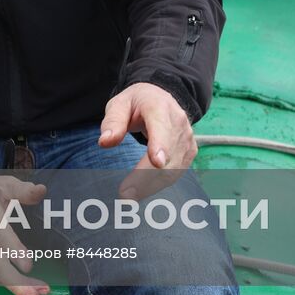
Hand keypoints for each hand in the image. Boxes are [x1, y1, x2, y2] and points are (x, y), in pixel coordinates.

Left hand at [99, 82, 196, 200]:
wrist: (161, 98)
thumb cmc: (136, 102)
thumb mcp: (119, 104)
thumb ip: (113, 121)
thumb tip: (105, 142)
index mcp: (159, 107)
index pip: (162, 127)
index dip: (161, 145)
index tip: (157, 162)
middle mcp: (178, 123)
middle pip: (167, 155)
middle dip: (147, 176)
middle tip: (125, 193)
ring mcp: (187, 138)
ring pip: (173, 168)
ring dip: (152, 185)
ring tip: (129, 196)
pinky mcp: (189, 151)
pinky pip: (176, 173)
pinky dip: (159, 184)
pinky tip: (143, 191)